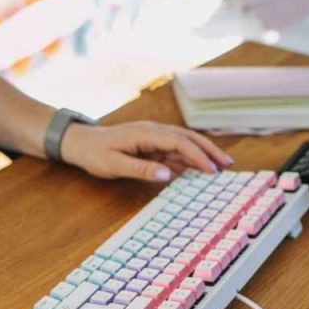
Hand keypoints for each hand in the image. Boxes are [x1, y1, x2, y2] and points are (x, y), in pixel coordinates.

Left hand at [60, 121, 233, 182]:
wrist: (79, 142)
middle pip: (188, 138)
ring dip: (203, 153)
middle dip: (209, 150)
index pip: (179, 142)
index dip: (197, 155)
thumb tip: (167, 175)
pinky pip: (174, 150)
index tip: (211, 170)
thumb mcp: (113, 165)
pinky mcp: (151, 145)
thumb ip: (140, 170)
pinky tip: (200, 168)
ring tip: (221, 166)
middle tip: (228, 164)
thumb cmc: (94, 154)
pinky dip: (189, 158)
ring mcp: (153, 137)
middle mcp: (153, 132)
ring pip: (184, 143)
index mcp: (146, 134)